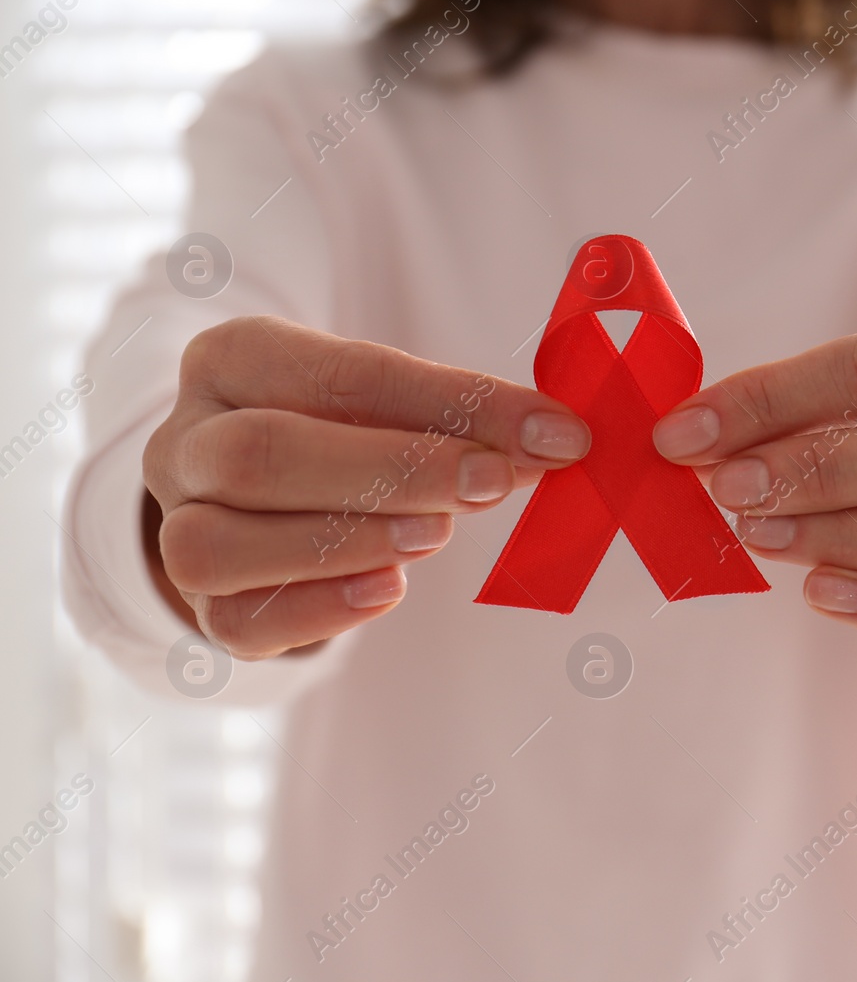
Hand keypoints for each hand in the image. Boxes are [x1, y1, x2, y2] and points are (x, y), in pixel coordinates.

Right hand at [143, 316, 589, 659]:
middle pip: (261, 455)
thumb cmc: (344, 428)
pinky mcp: (199, 604)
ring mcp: (176, 524)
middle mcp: (185, 439)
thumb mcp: (392, 400)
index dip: (452, 404)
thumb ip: (461, 415)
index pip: (343, 374)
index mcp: (234, 359)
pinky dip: (318, 609)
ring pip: (218, 545)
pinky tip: (389, 590)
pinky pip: (233, 623)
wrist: (267, 492)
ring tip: (436, 536)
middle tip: (492, 484)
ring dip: (344, 542)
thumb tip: (555, 438)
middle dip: (393, 471)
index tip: (549, 432)